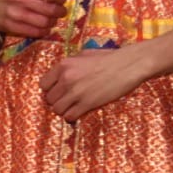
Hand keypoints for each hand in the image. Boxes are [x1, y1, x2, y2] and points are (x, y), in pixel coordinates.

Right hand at [0, 0, 69, 40]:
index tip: (62, 0)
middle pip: (51, 10)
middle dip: (60, 12)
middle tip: (60, 11)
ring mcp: (15, 14)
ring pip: (45, 23)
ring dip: (53, 22)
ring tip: (51, 19)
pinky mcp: (11, 27)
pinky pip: (35, 32)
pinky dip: (44, 31)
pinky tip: (43, 27)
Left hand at [41, 45, 155, 120]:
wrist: (129, 65)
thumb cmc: (109, 58)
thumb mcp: (84, 55)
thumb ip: (70, 64)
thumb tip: (60, 74)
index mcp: (64, 65)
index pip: (43, 84)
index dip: (50, 89)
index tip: (58, 91)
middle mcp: (66, 79)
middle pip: (49, 99)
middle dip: (57, 101)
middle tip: (67, 100)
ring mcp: (76, 92)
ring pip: (57, 110)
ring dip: (63, 110)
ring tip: (73, 106)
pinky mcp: (87, 103)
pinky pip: (70, 116)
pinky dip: (72, 116)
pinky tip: (79, 112)